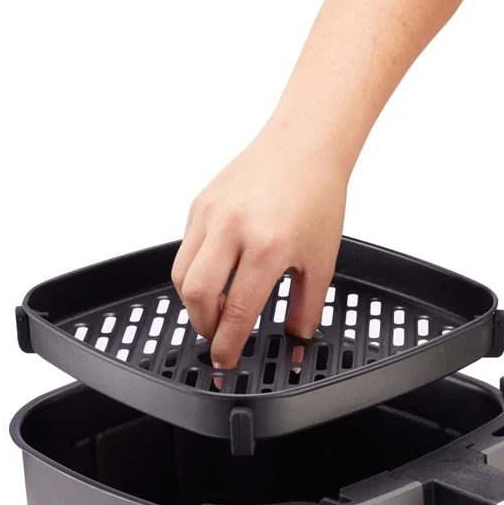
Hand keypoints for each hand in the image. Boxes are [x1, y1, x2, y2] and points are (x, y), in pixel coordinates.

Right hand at [171, 125, 348, 368]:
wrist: (305, 143)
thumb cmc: (317, 196)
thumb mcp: (322, 262)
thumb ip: (307, 309)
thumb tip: (296, 344)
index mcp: (268, 245)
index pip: (237, 310)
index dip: (228, 343)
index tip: (226, 360)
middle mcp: (234, 228)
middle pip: (197, 295)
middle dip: (204, 326)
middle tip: (218, 337)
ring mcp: (211, 213)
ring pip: (182, 274)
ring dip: (194, 303)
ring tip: (215, 310)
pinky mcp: (199, 204)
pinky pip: (185, 250)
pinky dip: (194, 273)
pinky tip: (216, 277)